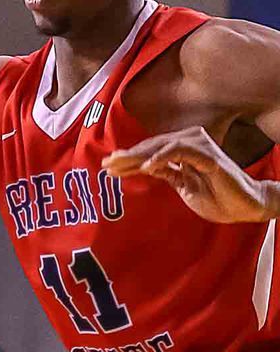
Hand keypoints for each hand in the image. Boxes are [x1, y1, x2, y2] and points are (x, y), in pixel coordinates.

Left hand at [102, 127, 275, 222]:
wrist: (245, 207)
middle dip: (127, 156)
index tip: (108, 167)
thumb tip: (140, 167)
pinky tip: (146, 168)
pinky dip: (161, 158)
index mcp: (181, 152)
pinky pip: (179, 152)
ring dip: (138, 156)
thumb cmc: (217, 198)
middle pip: (151, 147)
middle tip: (106, 163)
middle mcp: (188, 144)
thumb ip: (165, 174)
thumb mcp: (183, 186)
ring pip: (160, 146)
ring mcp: (198, 147)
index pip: (149, 152)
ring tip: (119, 164)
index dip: (128, 159)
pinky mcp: (207, 154)